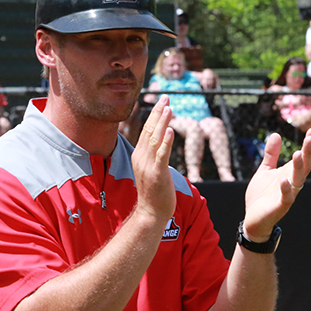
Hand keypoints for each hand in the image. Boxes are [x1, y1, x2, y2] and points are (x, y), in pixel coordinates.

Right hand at [131, 95, 175, 221]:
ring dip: (162, 122)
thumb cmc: (153, 193)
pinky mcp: (157, 174)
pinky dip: (166, 142)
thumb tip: (161, 144)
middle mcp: (141, 158)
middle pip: (149, 130)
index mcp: (139, 156)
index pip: (146, 131)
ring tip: (168, 108)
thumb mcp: (150, 170)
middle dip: (158, 113)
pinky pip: (162, 155)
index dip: (154, 116)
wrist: (150, 213)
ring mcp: (148, 166)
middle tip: (166, 97)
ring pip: (155, 139)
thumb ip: (153, 156)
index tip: (162, 102)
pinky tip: (171, 130)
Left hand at [243, 128, 310, 240]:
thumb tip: (276, 134)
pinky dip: (286, 189)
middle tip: (310, 137)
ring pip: (298, 181)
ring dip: (299, 168)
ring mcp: (287, 195)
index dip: (307, 146)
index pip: (303, 158)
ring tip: (298, 153)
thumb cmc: (261, 196)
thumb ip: (271, 155)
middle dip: (307, 153)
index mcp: (289, 174)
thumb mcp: (265, 171)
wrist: (253, 220)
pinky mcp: (279, 207)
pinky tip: (284, 179)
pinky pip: (286, 198)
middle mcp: (292, 184)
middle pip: (304, 167)